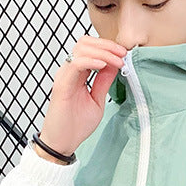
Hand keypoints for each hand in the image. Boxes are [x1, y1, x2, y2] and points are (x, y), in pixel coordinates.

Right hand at [39, 35, 126, 157]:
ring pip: (81, 49)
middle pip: (85, 43)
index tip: (124, 54)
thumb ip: (104, 82)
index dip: (108, 47)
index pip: (91, 48)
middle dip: (107, 45)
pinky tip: (103, 65)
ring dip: (102, 51)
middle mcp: (69, 72)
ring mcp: (65, 76)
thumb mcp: (97, 100)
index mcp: (78, 74)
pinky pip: (75, 64)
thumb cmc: (75, 125)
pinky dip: (91, 61)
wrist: (63, 143)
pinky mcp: (62, 85)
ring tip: (116, 61)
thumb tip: (114, 65)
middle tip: (122, 54)